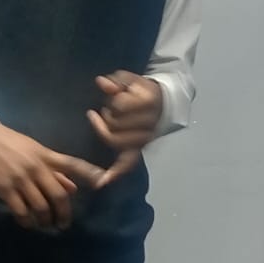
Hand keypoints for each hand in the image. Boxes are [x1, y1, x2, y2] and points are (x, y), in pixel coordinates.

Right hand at [0, 120, 103, 230]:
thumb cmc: (11, 143)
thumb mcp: (35, 150)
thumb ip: (55, 169)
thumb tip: (73, 187)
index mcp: (46, 155)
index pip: (73, 165)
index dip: (89, 173)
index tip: (103, 182)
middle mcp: (37, 168)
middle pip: (58, 195)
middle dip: (63, 213)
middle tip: (63, 224)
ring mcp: (21, 179)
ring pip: (40, 206)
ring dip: (45, 220)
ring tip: (45, 225)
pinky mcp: (5, 189)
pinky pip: (20, 210)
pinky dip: (26, 221)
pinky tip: (28, 223)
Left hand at [88, 71, 163, 186]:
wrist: (162, 104)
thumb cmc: (141, 91)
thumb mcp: (130, 80)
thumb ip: (116, 81)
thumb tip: (101, 83)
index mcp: (150, 103)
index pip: (121, 106)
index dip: (113, 101)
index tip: (112, 95)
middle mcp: (149, 123)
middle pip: (116, 124)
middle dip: (107, 116)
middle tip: (107, 110)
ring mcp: (144, 139)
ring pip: (116, 141)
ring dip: (105, 131)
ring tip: (103, 122)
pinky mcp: (138, 150)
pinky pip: (127, 163)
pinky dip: (115, 173)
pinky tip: (102, 182)